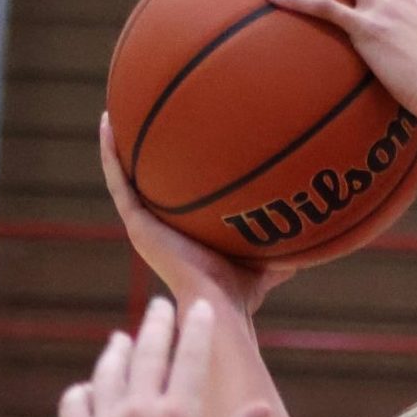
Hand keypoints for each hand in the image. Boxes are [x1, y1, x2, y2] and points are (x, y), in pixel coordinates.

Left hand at [60, 299, 271, 416]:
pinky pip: (75, 403)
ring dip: (117, 351)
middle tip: (159, 305)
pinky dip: (82, 390)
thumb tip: (262, 407)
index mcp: (178, 416)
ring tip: (121, 338)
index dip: (196, 329)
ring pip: (108, 372)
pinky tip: (88, 388)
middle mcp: (139, 409)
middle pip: (147, 353)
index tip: (199, 306)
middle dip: (156, 324)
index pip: (190, 358)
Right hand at [101, 116, 290, 314]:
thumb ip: (279, 251)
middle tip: (134, 120)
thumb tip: (308, 237)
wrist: (219, 305)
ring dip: (116, 147)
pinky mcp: (136, 224)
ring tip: (111, 111)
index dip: (166, 177)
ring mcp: (143, 227)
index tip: (167, 147)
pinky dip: (110, 154)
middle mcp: (157, 230)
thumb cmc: (241, 292)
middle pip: (143, 186)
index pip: (168, 201)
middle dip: (138, 156)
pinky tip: (107, 123)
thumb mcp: (264, 265)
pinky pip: (118, 182)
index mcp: (178, 237)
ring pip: (123, 179)